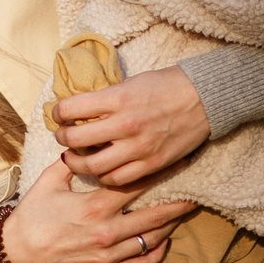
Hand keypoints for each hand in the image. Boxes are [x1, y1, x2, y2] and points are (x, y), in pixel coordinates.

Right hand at [0, 160, 195, 262]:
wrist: (16, 254)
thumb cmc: (31, 216)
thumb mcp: (48, 183)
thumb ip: (71, 163)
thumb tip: (86, 143)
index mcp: (94, 207)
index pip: (136, 186)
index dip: (160, 173)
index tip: (179, 163)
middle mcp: (106, 232)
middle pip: (154, 215)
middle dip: (177, 202)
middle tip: (196, 191)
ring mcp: (107, 255)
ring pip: (151, 240)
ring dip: (170, 226)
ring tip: (183, 213)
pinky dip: (155, 254)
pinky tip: (164, 242)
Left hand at [53, 66, 213, 189]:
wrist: (206, 98)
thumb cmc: (167, 85)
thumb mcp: (131, 83)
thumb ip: (107, 99)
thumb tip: (80, 111)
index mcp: (118, 98)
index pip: (71, 108)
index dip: (58, 112)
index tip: (58, 114)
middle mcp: (125, 124)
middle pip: (76, 140)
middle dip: (62, 139)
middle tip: (63, 137)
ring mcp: (139, 148)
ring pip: (93, 167)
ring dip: (77, 163)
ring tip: (74, 158)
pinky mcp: (151, 164)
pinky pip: (117, 179)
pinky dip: (103, 176)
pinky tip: (101, 169)